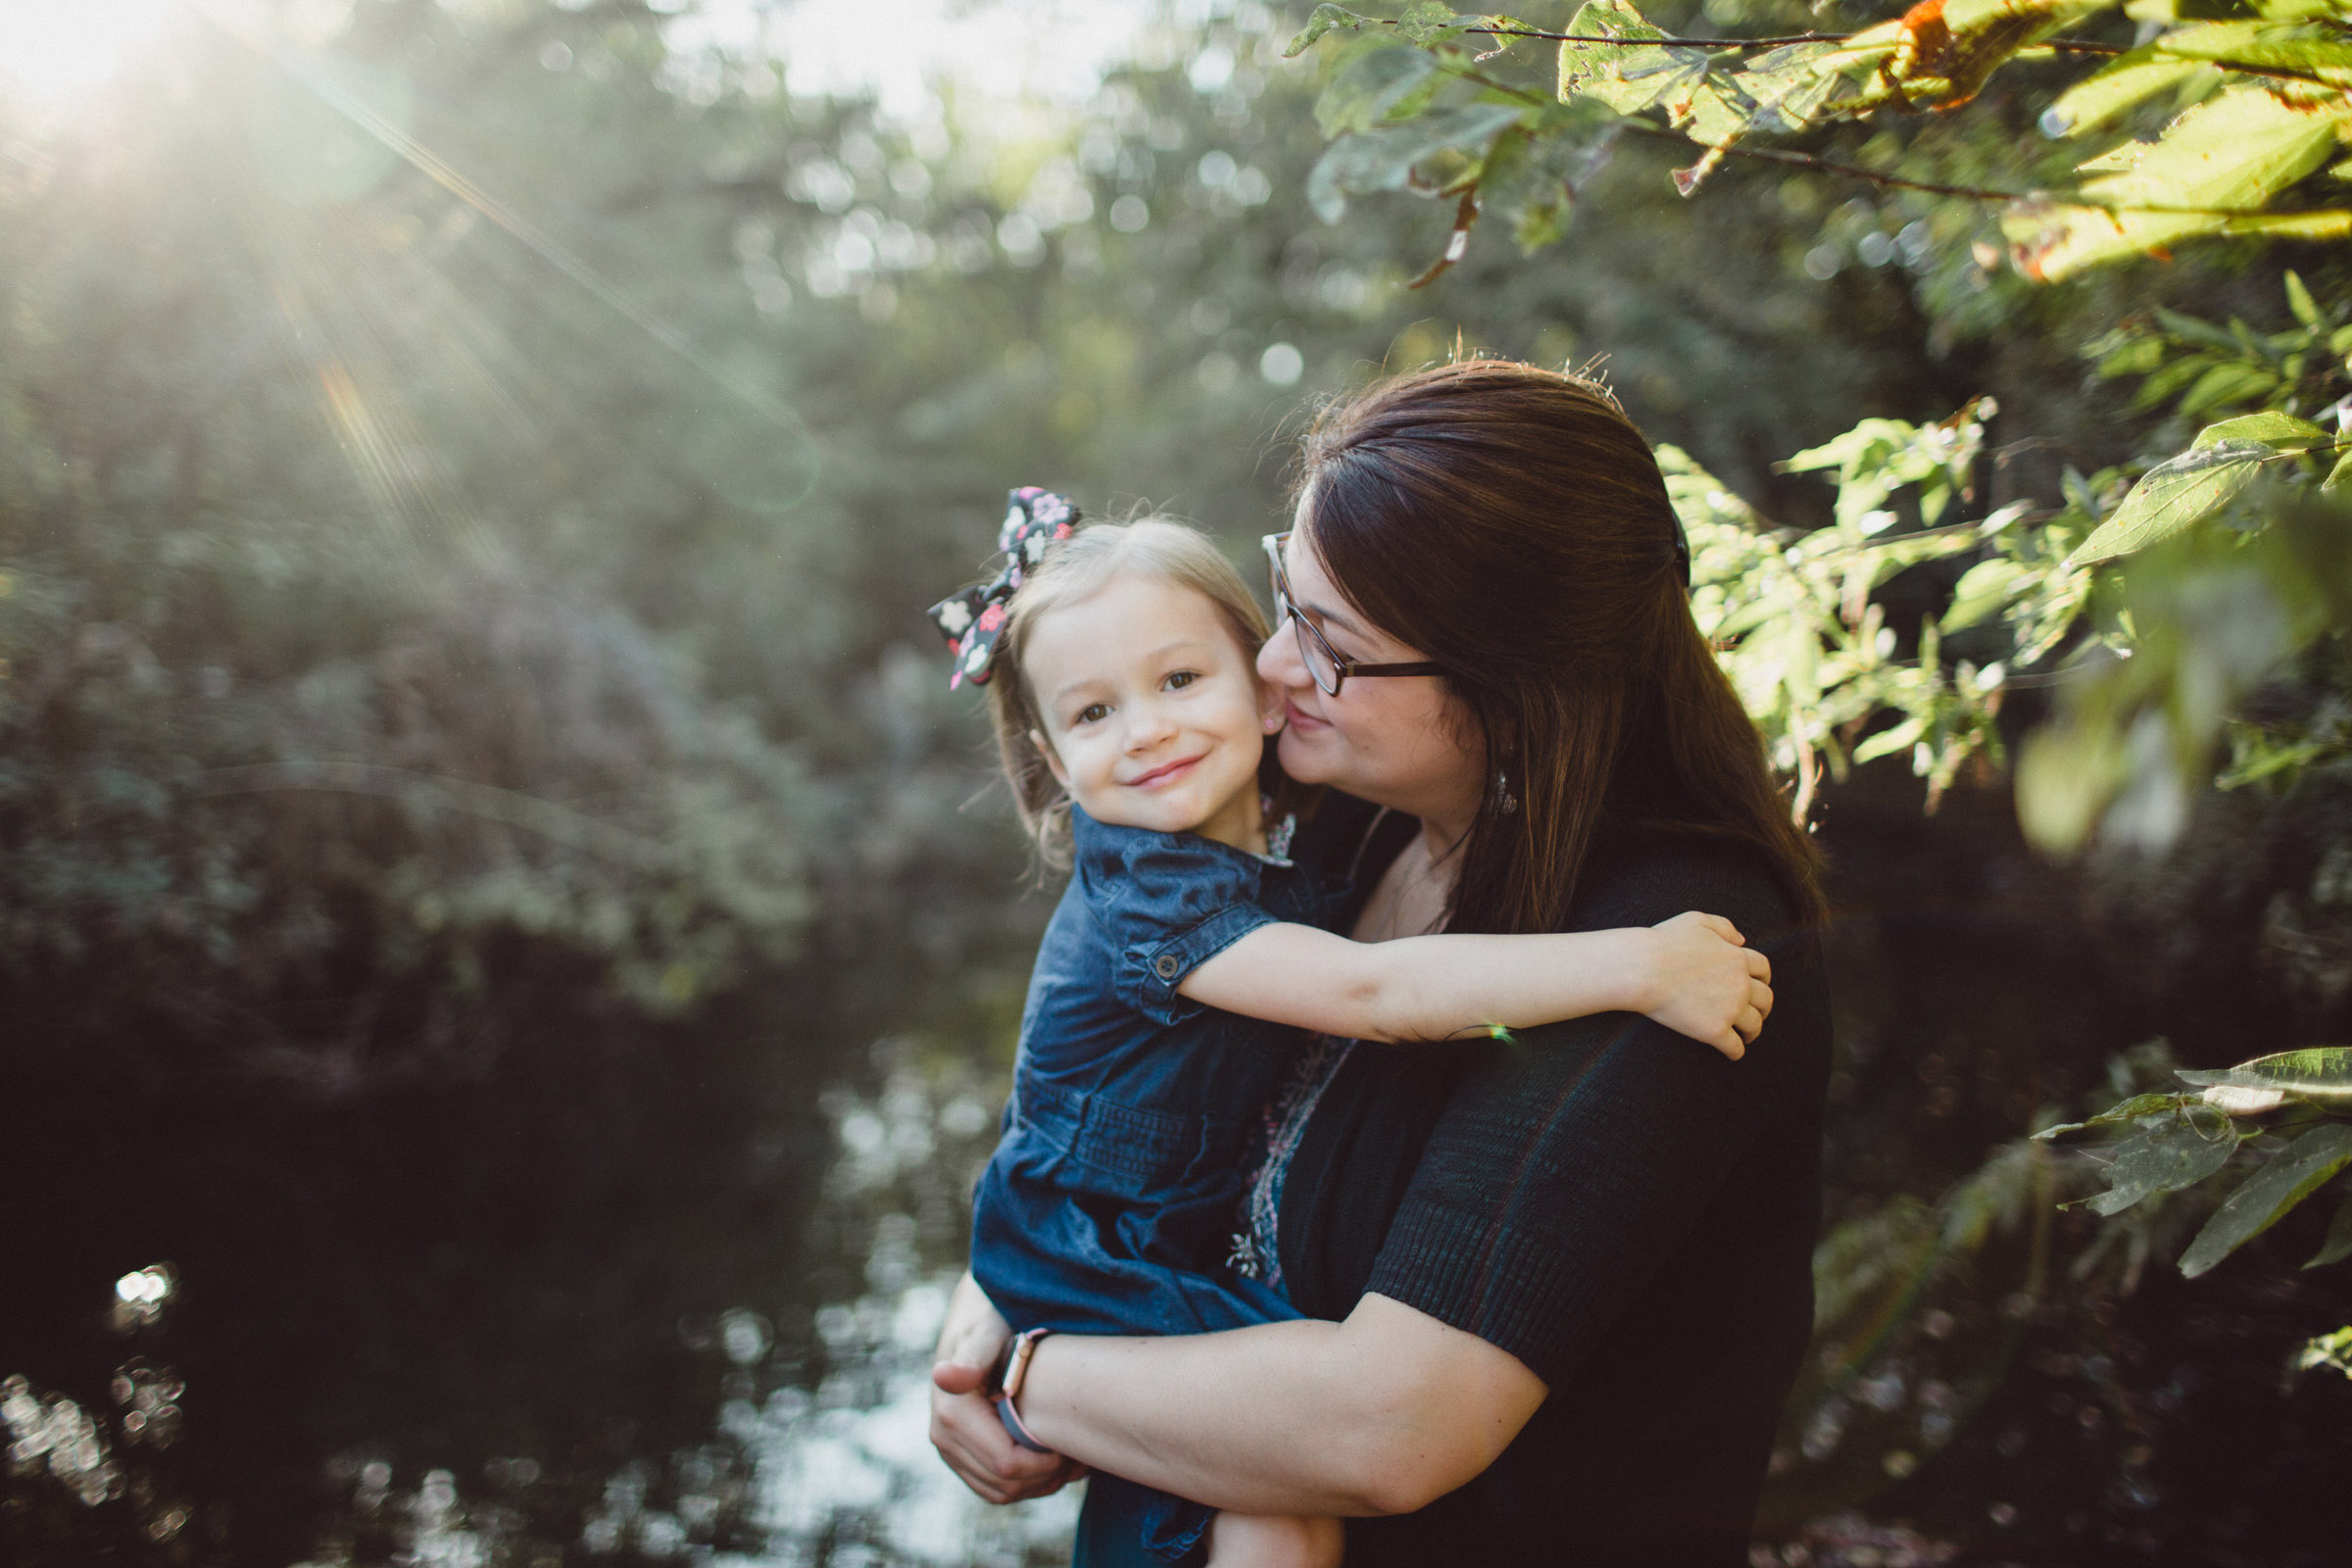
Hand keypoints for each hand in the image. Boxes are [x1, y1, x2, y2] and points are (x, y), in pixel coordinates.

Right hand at [929, 1273, 1086, 1503]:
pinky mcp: (960, 1456)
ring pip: (1002, 1493)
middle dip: (1046, 1475)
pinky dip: (1027, 1482)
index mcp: (951, 1412)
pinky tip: (1052, 1458)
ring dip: (1039, 1482)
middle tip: (1079, 1452)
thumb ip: (974, 1355)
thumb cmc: (992, 1319)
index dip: (1046, 1463)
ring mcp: (949, 1449)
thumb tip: (946, 1376)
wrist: (979, 1317)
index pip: (1006, 1465)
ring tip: (1069, 1455)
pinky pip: (995, 1489)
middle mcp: (943, 1435)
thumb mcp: (988, 1331)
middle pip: (1006, 1485)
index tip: (1074, 1441)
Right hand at [1638, 911, 1772, 1060]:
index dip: (1763, 979)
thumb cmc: (1663, 942)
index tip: (1758, 986)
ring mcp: (1730, 1009)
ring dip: (1753, 1032)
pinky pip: (1735, 1047)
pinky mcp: (1714, 1031)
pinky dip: (1736, 1052)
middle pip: (1765, 999)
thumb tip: (1741, 941)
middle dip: (1764, 1008)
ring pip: (1754, 1025)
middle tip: (1756, 1014)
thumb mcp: (1696, 920)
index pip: (1763, 969)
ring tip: (1745, 1036)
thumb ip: (1724, 926)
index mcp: (1737, 957)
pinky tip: (1731, 1053)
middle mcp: (1740, 984)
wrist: (1643, 969)